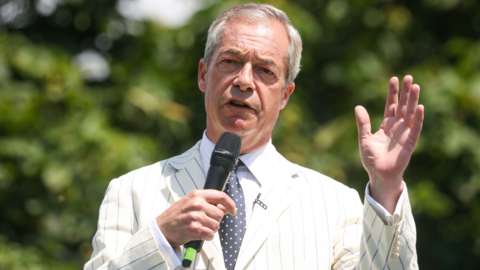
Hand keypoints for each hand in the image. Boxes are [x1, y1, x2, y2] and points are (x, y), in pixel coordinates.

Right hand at [156, 190, 235, 247]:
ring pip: (216, 225)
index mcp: (196, 194)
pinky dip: (207, 237)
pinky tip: (200, 234)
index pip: (221, 196)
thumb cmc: (176, 216)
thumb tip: (225, 207)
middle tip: (205, 222)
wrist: (161, 228)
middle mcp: (197, 204)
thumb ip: (207, 202)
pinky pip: (210, 235)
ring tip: (200, 228)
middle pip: (220, 214)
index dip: (231, 204)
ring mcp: (195, 216)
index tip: (233, 210)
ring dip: (211, 229)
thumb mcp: (190, 202)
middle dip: (215, 220)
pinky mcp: (194, 229)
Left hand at [355, 75, 423, 213]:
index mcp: (386, 125)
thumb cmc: (371, 159)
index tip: (394, 79)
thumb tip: (358, 106)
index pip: (391, 105)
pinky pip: (416, 128)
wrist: (378, 174)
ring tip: (416, 86)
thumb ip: (363, 123)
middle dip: (406, 92)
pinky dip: (418, 118)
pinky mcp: (411, 142)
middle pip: (403, 106)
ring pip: (411, 113)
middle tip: (409, 77)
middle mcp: (397, 127)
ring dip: (413, 100)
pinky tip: (420, 106)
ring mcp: (405, 134)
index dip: (392, 93)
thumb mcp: (364, 139)